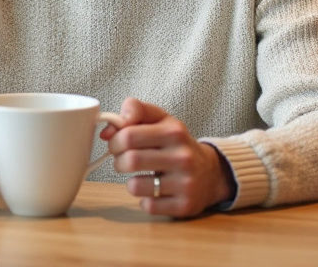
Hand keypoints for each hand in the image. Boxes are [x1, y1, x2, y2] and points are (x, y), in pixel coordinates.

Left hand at [102, 98, 234, 217]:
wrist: (211, 173)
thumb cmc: (176, 144)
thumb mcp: (161, 119)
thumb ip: (135, 112)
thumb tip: (106, 131)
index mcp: (174, 131)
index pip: (128, 134)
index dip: (115, 141)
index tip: (117, 144)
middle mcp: (182, 156)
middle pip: (130, 160)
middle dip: (119, 161)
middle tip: (124, 161)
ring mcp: (185, 182)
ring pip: (135, 186)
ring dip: (131, 183)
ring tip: (139, 177)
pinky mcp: (184, 205)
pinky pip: (148, 205)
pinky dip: (145, 200)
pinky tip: (154, 192)